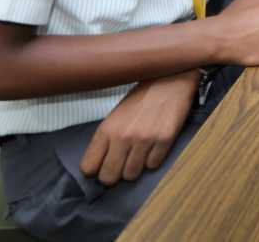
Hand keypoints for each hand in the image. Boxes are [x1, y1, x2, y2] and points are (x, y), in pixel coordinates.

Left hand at [80, 71, 197, 185]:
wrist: (170, 80)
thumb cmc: (140, 99)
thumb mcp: (115, 116)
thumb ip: (106, 140)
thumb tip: (101, 165)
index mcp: (106, 130)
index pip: (88, 167)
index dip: (95, 169)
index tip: (102, 165)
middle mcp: (123, 137)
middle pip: (108, 177)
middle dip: (113, 176)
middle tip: (120, 167)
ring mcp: (144, 139)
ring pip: (131, 175)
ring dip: (134, 168)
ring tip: (138, 155)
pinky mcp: (165, 140)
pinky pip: (153, 165)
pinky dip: (152, 160)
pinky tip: (154, 147)